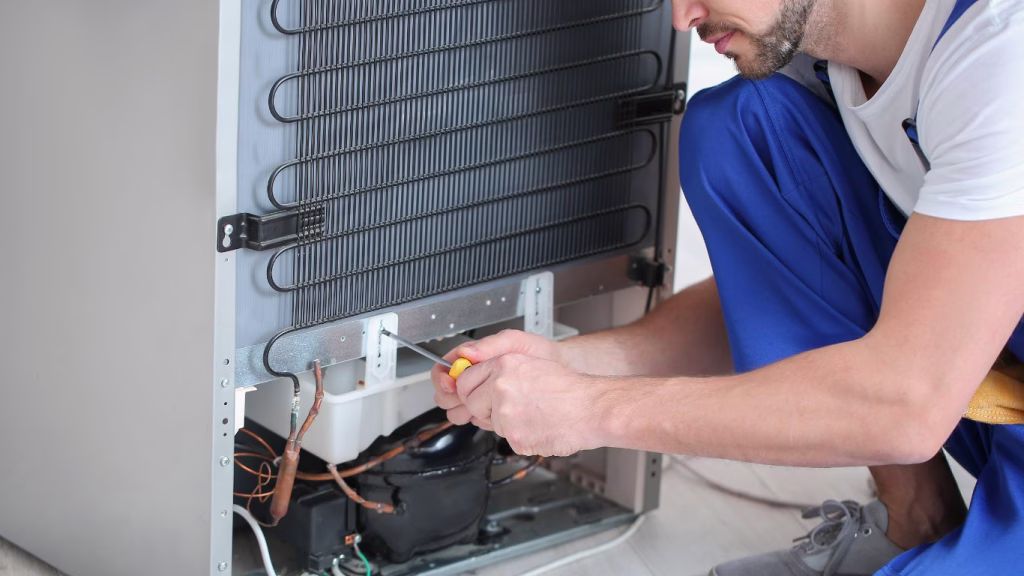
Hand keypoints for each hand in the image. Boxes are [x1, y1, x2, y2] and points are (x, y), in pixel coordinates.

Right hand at [432, 330, 566, 417]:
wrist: (560, 371)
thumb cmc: (538, 353)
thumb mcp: (514, 342)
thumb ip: (489, 345)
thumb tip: (465, 353)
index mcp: (473, 359)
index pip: (443, 369)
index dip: (442, 379)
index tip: (449, 385)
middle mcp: (474, 378)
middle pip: (445, 394)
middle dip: (452, 398)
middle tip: (467, 398)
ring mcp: (482, 396)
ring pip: (457, 410)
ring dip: (465, 411)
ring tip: (484, 406)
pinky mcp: (492, 411)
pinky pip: (476, 419)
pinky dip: (481, 419)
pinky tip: (495, 414)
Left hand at [449, 353, 601, 456]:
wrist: (591, 408)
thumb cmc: (568, 389)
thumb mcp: (530, 364)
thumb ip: (499, 371)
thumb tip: (475, 382)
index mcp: (504, 365)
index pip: (465, 380)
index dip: (471, 391)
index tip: (477, 395)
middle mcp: (500, 386)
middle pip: (471, 403)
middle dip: (485, 409)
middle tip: (511, 407)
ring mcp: (505, 412)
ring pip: (490, 423)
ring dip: (506, 423)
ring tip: (533, 414)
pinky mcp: (514, 436)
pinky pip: (507, 439)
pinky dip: (522, 437)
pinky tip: (539, 426)